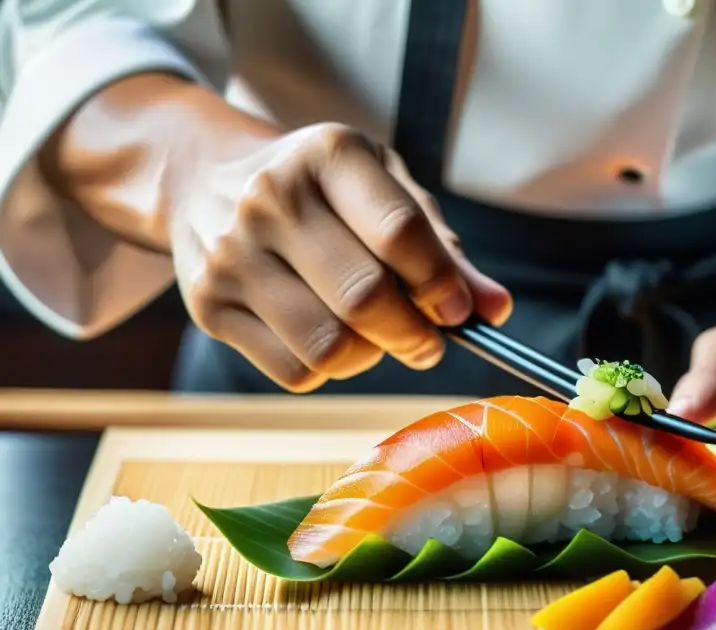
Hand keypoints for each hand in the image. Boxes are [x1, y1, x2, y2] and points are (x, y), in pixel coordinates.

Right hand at [167, 123, 511, 391]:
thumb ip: (442, 248)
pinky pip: (294, 373)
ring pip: (329, 346)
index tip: (458, 312)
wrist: (203, 182)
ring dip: (371, 356)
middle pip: (365, 297)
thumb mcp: (382, 190)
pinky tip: (329, 339)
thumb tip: (495, 310)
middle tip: (428, 341)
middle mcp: (270, 199)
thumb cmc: (319, 191)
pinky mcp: (209, 307)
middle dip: (414, 334)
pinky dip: (328, 370)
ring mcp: (231, 255)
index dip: (441, 285)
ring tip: (375, 337)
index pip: (400, 232)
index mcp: (326, 154)